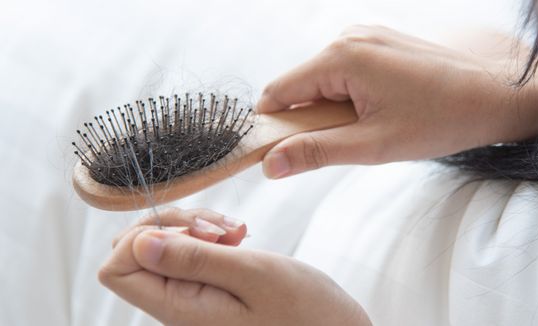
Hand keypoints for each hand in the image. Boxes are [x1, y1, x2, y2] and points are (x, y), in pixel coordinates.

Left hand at [99, 208, 370, 325]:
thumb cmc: (307, 312)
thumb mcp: (254, 275)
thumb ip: (194, 259)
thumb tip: (140, 242)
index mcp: (180, 310)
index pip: (118, 267)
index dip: (145, 234)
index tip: (195, 231)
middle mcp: (177, 308)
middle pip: (136, 251)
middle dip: (174, 224)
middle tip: (219, 228)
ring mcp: (192, 299)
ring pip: (164, 247)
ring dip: (196, 227)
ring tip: (236, 232)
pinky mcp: (208, 290)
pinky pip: (189, 254)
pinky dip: (210, 236)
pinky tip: (238, 239)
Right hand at [257, 25, 537, 178]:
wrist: (496, 95)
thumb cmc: (440, 119)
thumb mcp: (372, 145)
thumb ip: (316, 152)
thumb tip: (270, 165)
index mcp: (341, 57)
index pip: (278, 92)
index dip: (271, 126)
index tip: (276, 155)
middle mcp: (348, 37)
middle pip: (300, 86)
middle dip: (309, 119)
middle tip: (344, 144)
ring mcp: (366, 37)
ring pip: (323, 81)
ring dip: (331, 110)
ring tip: (369, 128)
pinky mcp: (380, 43)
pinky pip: (345, 72)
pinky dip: (349, 97)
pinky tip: (378, 111)